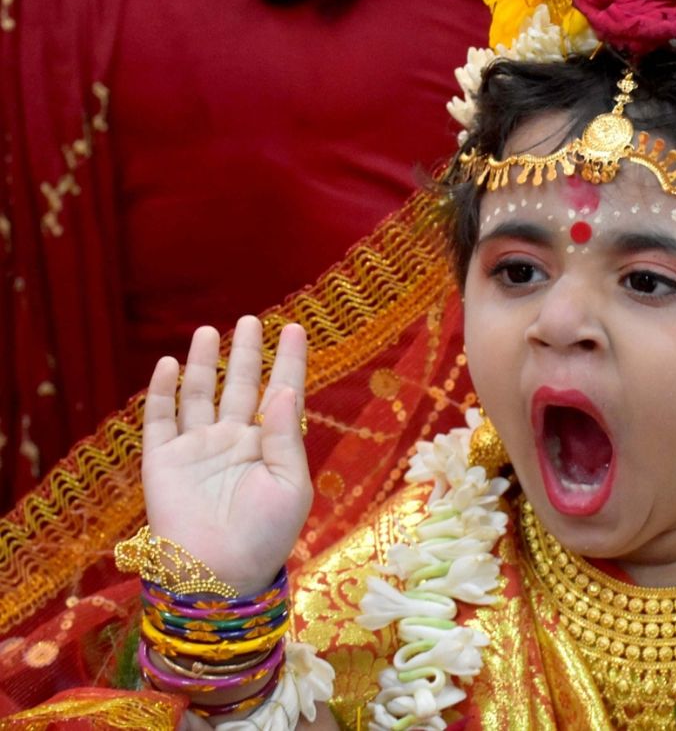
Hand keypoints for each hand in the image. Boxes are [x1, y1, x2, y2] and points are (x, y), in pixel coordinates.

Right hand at [143, 316, 311, 595]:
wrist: (219, 575)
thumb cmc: (265, 535)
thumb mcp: (290, 484)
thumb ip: (285, 435)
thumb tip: (285, 388)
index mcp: (269, 446)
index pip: (281, 393)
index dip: (288, 361)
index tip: (295, 329)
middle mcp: (233, 441)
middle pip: (240, 385)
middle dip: (246, 353)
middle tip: (251, 320)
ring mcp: (197, 449)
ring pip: (199, 394)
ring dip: (203, 363)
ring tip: (210, 331)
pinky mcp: (163, 461)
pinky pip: (160, 419)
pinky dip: (162, 391)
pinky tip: (169, 364)